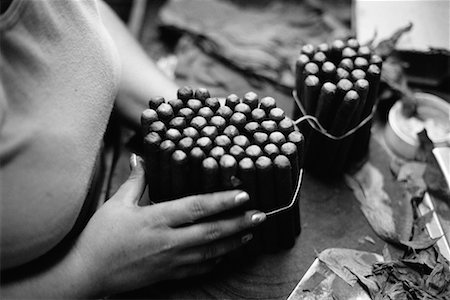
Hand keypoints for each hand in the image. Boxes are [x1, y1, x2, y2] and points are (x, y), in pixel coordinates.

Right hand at [71, 154, 265, 295]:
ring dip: (233, 241)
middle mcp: (169, 240)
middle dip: (238, 223)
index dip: (222, 200)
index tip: (243, 194)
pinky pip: (200, 268)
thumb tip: (141, 156)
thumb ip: (136, 180)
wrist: (88, 272)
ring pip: (211, 252)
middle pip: (212, 231)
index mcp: (157, 218)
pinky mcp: (170, 274)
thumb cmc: (101, 236)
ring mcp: (171, 260)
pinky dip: (217, 261)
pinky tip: (229, 254)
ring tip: (251, 232)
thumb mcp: (117, 203)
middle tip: (260, 215)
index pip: (196, 207)